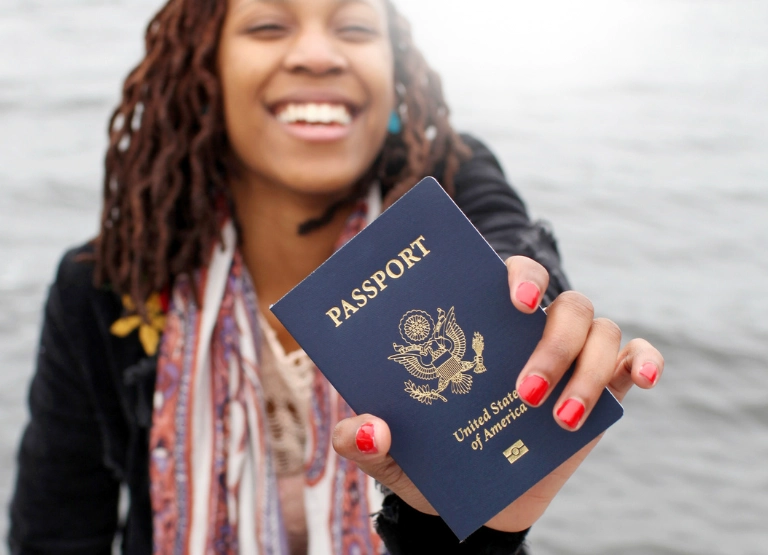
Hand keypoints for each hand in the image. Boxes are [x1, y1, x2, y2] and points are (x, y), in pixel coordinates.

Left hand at [331, 255, 663, 532]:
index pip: (509, 276)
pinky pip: (635, 357)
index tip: (512, 299)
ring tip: (555, 419)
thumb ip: (365, 441)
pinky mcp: (605, 389)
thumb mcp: (393, 455)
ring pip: (602, 329)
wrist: (475, 502)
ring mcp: (572, 358)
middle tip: (523, 389)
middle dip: (552, 342)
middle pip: (564, 303)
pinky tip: (643, 381)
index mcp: (483, 329)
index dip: (518, 275)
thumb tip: (362, 427)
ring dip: (588, 372)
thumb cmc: (434, 461)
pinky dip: (645, 360)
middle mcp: (531, 333)